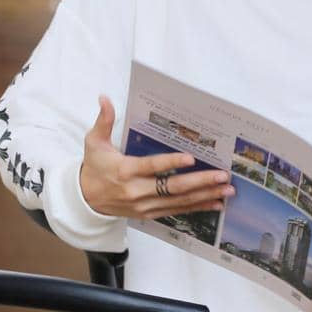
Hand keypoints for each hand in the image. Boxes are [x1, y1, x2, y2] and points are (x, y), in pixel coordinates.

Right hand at [77, 95, 234, 218]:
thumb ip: (103, 120)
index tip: (191, 158)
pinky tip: (215, 204)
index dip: (171, 163)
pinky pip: (177, 211)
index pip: (152, 166)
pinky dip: (197, 208)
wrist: (85, 200)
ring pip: (179, 202)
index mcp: (125, 171)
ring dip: (205, 196)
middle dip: (200, 182)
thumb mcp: (94, 142)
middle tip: (222, 176)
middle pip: (173, 188)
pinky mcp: (149, 214)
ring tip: (226, 191)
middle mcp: (137, 191)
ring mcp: (145, 205)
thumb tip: (104, 98)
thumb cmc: (94, 166)